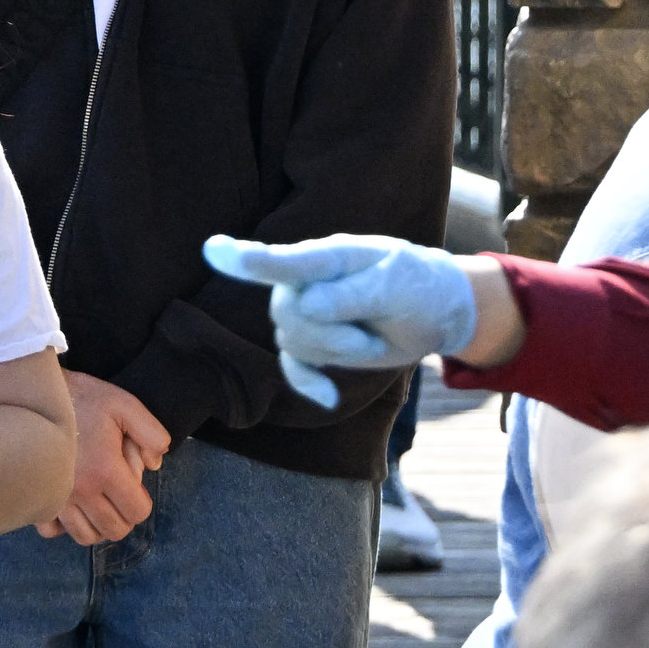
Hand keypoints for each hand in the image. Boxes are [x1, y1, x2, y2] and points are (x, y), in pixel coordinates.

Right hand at [33, 372, 168, 544]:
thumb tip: (154, 465)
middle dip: (123, 516)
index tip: (134, 485)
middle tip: (118, 494)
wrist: (36, 392)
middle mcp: (81, 491)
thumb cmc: (82, 397)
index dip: (142, 502)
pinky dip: (63, 525)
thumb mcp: (125, 404)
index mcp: (106, 470)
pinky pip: (51, 530)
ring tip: (97, 503)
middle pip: (114, 530)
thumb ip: (151, 433)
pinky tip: (70, 506)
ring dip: (97, 525)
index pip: (137, 512)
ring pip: (85, 536)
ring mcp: (57, 497)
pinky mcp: (37, 496)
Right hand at [204, 233, 477, 408]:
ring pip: (293, 343)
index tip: (214, 250)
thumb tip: (306, 306)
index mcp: (329, 256)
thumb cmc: (417, 285)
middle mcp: (308, 282)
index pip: (285, 260)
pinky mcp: (316, 346)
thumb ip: (353, 293)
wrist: (434, 310)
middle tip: (371, 338)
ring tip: (372, 341)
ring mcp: (308, 313)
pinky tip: (328, 397)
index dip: (250, 259)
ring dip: (335, 353)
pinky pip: (294, 369)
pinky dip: (308, 384)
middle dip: (328, 335)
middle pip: (286, 313)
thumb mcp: (399, 284)